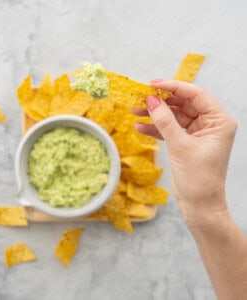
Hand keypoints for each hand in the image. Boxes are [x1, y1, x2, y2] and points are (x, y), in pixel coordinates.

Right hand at [132, 80, 236, 227]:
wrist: (200, 205)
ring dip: (155, 114)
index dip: (173, 86)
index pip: (195, 95)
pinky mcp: (186, 142)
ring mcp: (197, 133)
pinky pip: (169, 130)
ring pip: (173, 116)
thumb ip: (165, 121)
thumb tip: (151, 100)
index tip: (152, 84)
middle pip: (182, 104)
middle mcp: (209, 124)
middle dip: (160, 101)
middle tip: (140, 98)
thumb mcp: (180, 146)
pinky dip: (156, 128)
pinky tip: (140, 126)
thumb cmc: (199, 178)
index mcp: (218, 121)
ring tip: (135, 111)